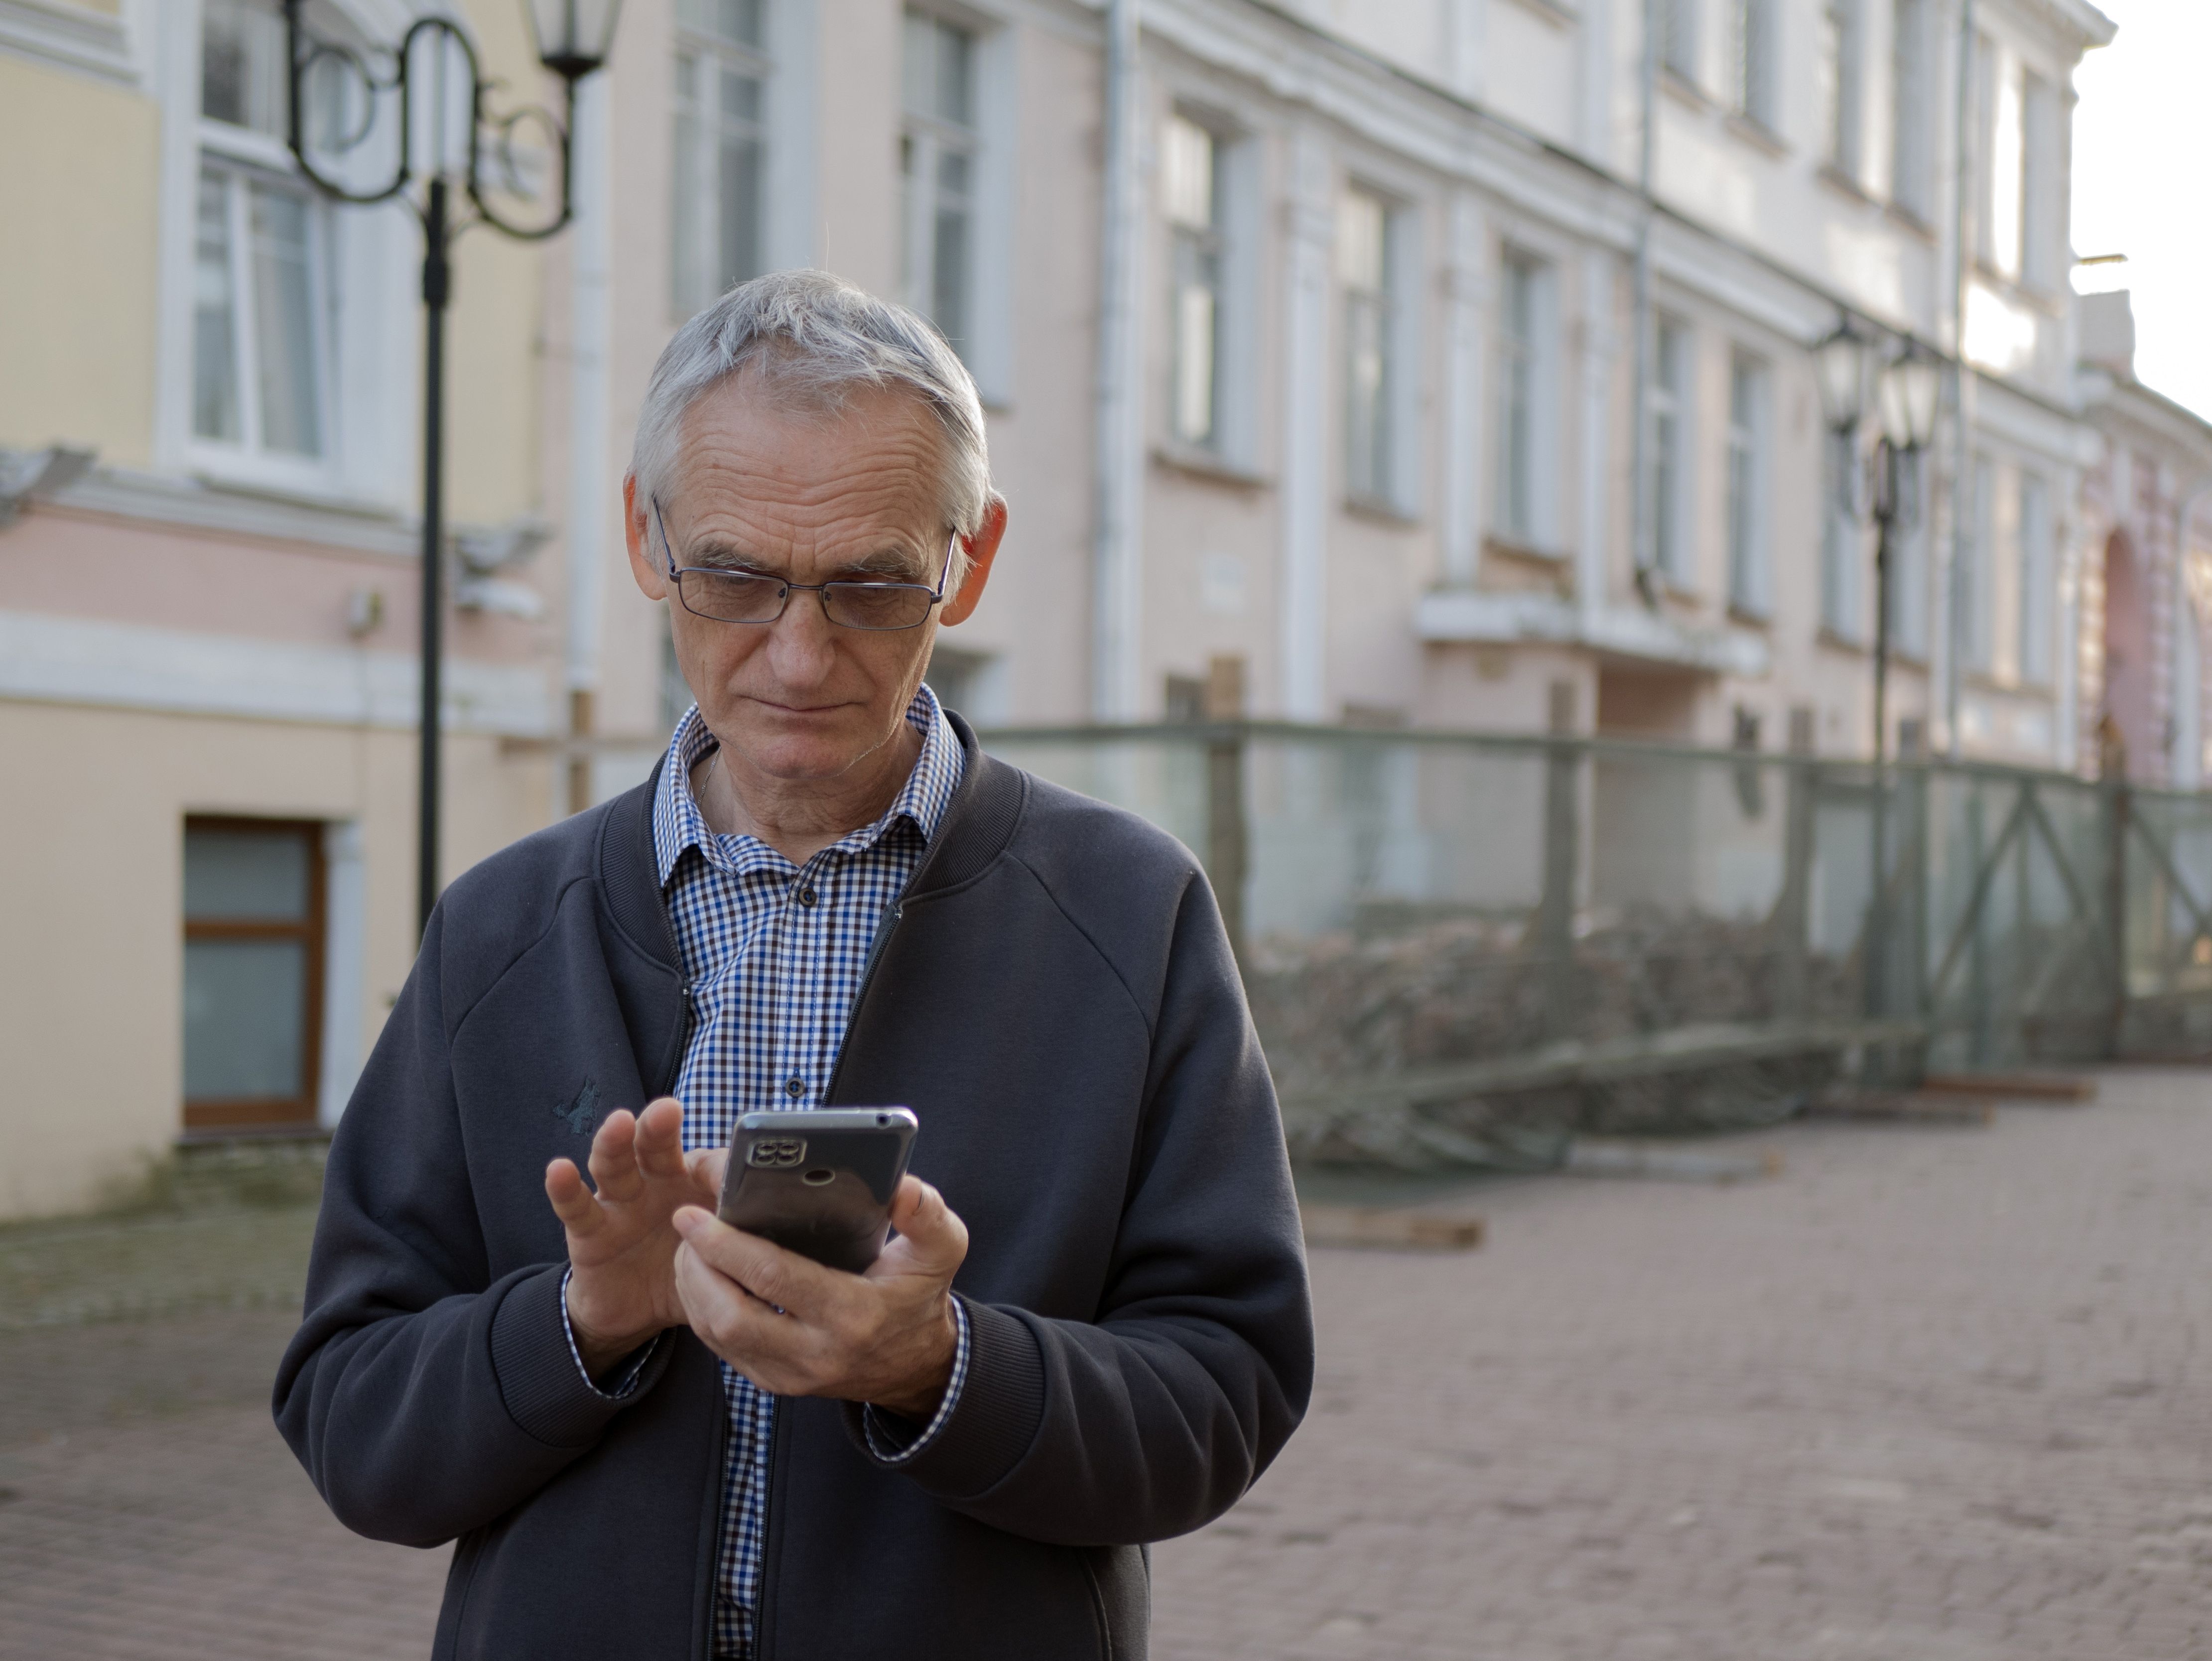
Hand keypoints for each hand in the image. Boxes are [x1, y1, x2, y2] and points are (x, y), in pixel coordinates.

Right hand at [545, 1098, 725, 1375]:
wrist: (638, 1311)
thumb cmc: (687, 1271)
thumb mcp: (720, 1260)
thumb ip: (744, 1246)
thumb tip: (797, 1242)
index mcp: (694, 1187)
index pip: (708, 1165)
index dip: (721, 1168)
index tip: (739, 1169)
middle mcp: (655, 1185)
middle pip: (657, 1148)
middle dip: (662, 1127)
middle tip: (669, 1110)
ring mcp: (619, 1203)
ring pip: (615, 1166)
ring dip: (615, 1143)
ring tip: (619, 1123)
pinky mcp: (588, 1230)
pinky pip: (575, 1206)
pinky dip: (564, 1188)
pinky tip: (559, 1169)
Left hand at [670, 1176, 968, 1419]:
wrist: (916, 1366)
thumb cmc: (919, 1297)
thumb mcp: (941, 1250)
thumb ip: (927, 1215)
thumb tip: (902, 1186)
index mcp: (852, 1314)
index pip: (773, 1277)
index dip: (725, 1244)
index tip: (692, 1214)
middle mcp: (815, 1352)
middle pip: (728, 1315)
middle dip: (694, 1267)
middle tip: (686, 1225)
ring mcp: (790, 1374)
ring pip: (715, 1334)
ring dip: (692, 1287)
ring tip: (691, 1246)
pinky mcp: (773, 1382)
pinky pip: (720, 1348)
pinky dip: (702, 1309)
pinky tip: (705, 1276)